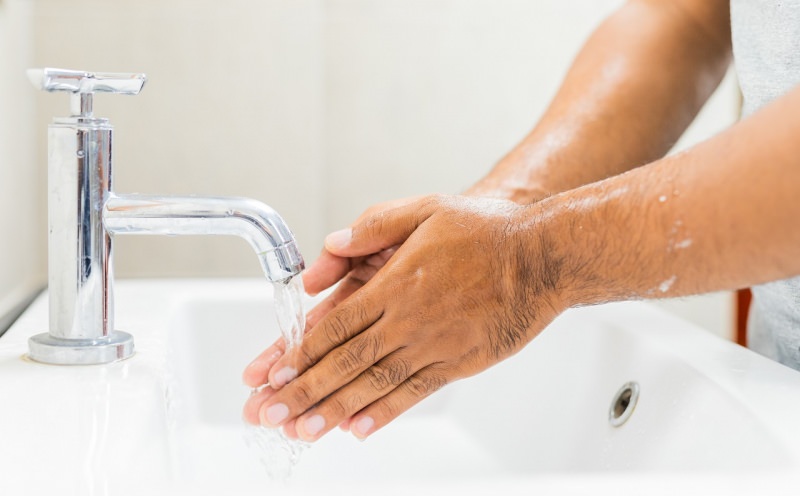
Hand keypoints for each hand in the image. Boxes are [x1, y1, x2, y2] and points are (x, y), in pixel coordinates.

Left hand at [243, 194, 567, 440]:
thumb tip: (332, 245)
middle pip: (345, 362)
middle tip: (268, 413)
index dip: (299, 353)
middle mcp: (409, 320)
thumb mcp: (426, 209)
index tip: (271, 374)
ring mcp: (435, 346)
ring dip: (333, 410)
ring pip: (374, 385)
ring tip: (300, 432)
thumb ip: (374, 227)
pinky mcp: (459, 364)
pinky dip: (384, 413)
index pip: (335, 326)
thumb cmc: (487, 232)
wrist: (543, 257)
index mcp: (396, 283)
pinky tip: (357, 429)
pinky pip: (415, 394)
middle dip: (302, 391)